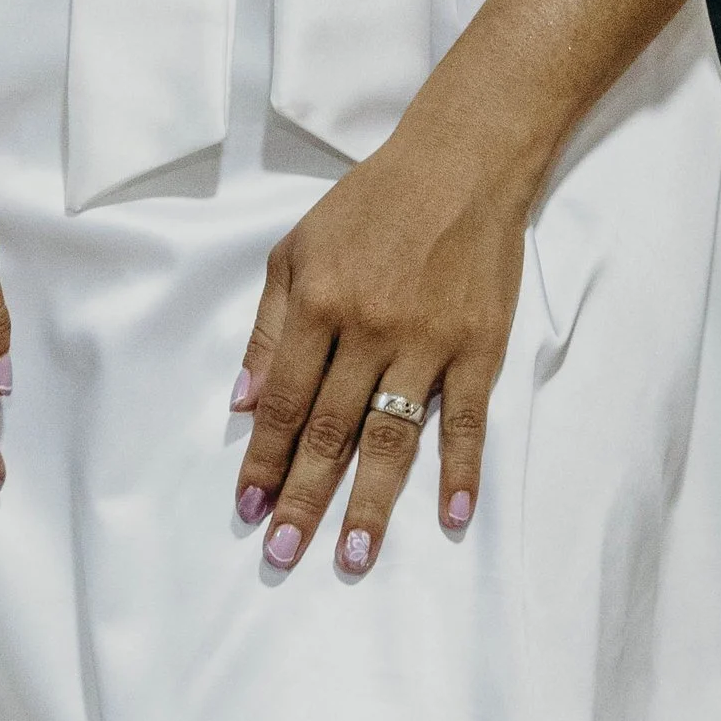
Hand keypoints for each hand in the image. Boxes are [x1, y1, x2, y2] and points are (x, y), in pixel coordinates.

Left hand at [232, 107, 528, 577]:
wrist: (459, 163)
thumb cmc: (370, 205)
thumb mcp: (296, 250)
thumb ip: (269, 327)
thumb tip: (241, 401)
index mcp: (317, 303)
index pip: (283, 400)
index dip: (263, 458)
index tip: (248, 508)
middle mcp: (367, 329)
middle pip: (331, 431)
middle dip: (303, 498)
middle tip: (282, 556)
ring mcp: (427, 342)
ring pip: (392, 438)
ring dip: (371, 503)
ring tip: (353, 557)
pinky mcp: (478, 346)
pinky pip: (469, 420)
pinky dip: (461, 471)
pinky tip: (450, 517)